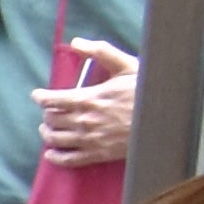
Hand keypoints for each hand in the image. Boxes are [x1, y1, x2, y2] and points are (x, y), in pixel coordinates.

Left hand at [33, 47, 137, 163]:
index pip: (53, 100)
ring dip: (47, 133)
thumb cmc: (146, 91)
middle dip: (46, 114)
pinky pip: (69, 160)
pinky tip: (51, 154)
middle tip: (48, 111)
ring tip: (47, 128)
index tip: (37, 95)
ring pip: (56, 139)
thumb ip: (101, 52)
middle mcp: (85, 121)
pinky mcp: (98, 154)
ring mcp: (91, 139)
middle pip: (52, 120)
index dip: (41, 97)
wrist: (166, 119)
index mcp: (89, 98)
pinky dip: (56, 157)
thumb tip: (76, 43)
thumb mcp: (127, 66)